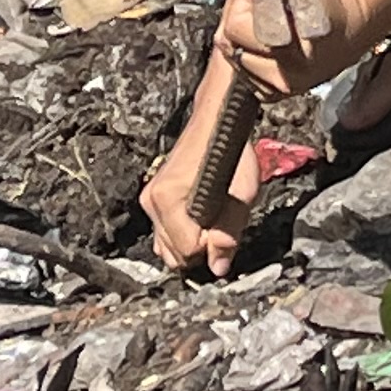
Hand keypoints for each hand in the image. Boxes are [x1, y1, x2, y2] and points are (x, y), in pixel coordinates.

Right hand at [138, 122, 254, 278]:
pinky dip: (180, 234)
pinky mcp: (151, 197)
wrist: (217, 123)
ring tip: (211, 216)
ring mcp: (148, 199)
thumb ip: (228, 234)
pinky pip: (162, 234)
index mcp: (168, 199)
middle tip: (220, 221)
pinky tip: (198, 216)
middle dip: (200, 247)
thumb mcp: (241, 195)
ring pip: (165, 248)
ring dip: (190, 241)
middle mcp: (151, 201)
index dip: (212, 246)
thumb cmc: (231, 152)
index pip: (188, 250)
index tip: (226, 225)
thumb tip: (218, 267)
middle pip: (173, 254)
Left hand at [217, 0, 383, 96]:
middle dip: (239, 18)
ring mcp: (284, 85)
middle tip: (259, 9)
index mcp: (301, 34)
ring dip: (240, 38)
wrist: (348, 28)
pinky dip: (246, 55)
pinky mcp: (275, 94)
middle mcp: (294, 67)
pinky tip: (265, 45)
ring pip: (232, 57)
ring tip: (263, 27)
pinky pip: (240, 73)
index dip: (243, 2)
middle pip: (230, 39)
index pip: (239, 22)